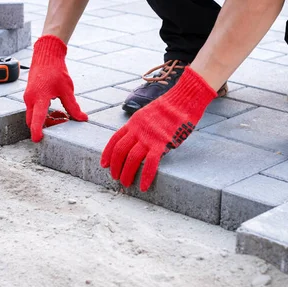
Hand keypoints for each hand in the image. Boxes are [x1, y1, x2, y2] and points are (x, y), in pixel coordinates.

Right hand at [24, 35, 87, 141]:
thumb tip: (82, 118)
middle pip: (32, 121)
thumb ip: (73, 106)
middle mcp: (30, 99)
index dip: (37, 131)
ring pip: (34, 116)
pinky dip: (44, 114)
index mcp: (39, 98)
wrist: (46, 56)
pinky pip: (34, 110)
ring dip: (46, 120)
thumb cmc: (56, 70)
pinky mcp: (30, 95)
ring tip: (62, 114)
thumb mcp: (67, 90)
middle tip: (61, 123)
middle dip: (45, 127)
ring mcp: (28, 97)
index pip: (36, 119)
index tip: (38, 140)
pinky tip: (56, 109)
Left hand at [101, 67, 216, 190]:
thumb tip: (139, 139)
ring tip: (126, 184)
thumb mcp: (148, 114)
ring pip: (132, 158)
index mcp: (133, 122)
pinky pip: (151, 163)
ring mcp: (149, 137)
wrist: (182, 100)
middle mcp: (138, 130)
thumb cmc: (170, 108)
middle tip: (116, 178)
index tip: (104, 164)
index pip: (114, 139)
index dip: (107, 153)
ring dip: (127, 173)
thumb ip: (141, 127)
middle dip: (115, 167)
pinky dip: (146, 176)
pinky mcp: (162, 143)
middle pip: (120, 151)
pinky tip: (144, 186)